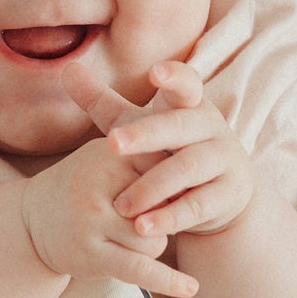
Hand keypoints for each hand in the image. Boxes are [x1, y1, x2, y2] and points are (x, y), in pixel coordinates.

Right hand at [20, 132, 199, 297]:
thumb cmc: (82, 189)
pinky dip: (167, 280)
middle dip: (162, 220)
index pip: (164, 170)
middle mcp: (97, 184)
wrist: (31, 222)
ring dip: (152, 247)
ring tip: (125, 241)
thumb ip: (148, 158)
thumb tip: (197, 178)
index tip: (165, 197)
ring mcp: (93, 222)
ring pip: (155, 240)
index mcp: (108, 154)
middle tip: (141, 221)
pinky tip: (190, 288)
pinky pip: (140, 269)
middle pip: (163, 207)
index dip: (172, 188)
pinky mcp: (91, 255)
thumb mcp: (107, 159)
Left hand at [63, 58, 255, 239]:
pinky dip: (170, 217)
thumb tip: (67, 69)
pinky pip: (198, 205)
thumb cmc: (167, 151)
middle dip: (147, 134)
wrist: (218, 196)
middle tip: (112, 143)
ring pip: (189, 169)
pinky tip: (142, 229)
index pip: (187, 83)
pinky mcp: (229, 194)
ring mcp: (224, 160)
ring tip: (121, 206)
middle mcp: (212, 127)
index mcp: (190, 105)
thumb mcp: (136, 126)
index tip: (154, 73)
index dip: (174, 76)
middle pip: (180, 126)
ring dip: (153, 187)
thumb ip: (102, 101)